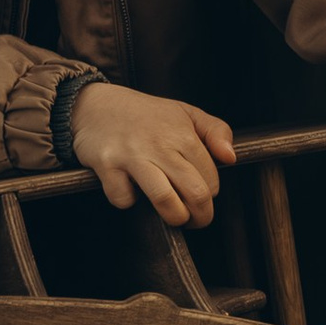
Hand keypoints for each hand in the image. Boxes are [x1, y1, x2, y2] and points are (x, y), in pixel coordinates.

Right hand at [68, 82, 235, 226]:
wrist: (95, 104)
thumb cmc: (145, 114)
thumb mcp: (185, 113)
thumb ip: (216, 131)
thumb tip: (230, 158)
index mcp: (183, 134)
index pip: (211, 179)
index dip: (211, 194)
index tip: (203, 196)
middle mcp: (160, 145)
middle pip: (195, 193)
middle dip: (201, 216)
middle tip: (196, 220)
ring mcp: (132, 155)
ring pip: (165, 199)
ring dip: (174, 217)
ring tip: (174, 217)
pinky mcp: (107, 165)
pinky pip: (123, 198)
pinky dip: (127, 201)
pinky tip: (130, 191)